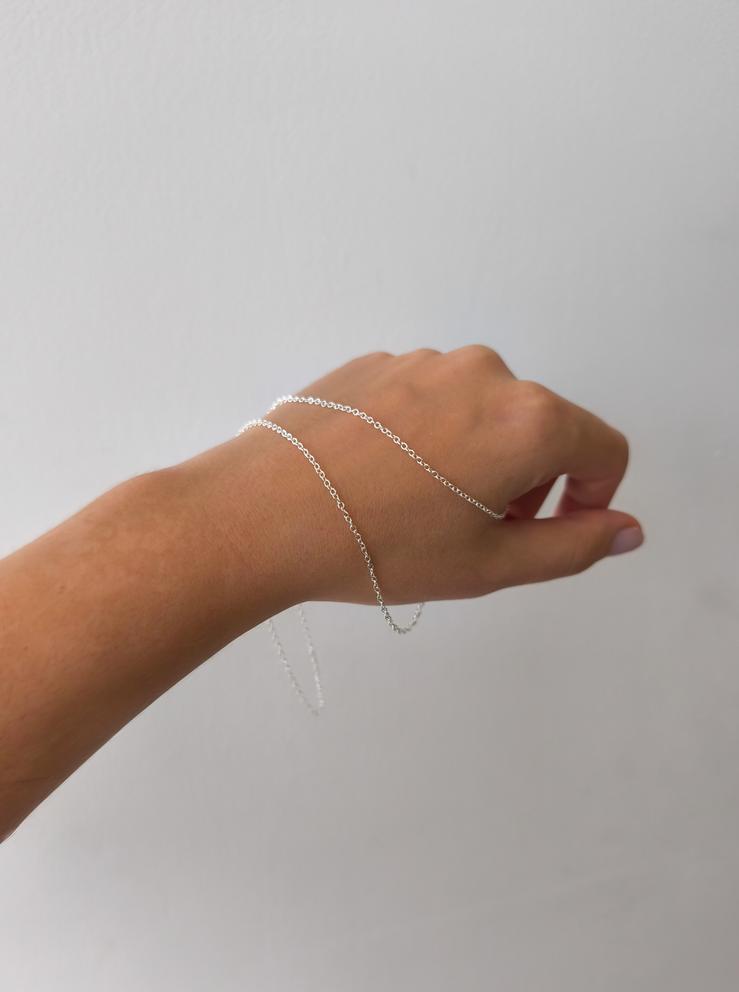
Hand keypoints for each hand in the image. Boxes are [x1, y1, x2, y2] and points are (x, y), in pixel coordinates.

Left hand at [236, 346, 641, 606]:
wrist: (263, 513)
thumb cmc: (382, 547)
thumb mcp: (490, 565)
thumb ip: (574, 545)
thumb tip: (627, 530)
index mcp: (527, 418)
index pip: (604, 448)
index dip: (592, 497)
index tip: (547, 529)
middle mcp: (484, 372)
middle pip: (542, 426)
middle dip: (528, 480)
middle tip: (476, 530)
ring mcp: (426, 360)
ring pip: (483, 409)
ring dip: (478, 454)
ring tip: (422, 505)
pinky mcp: (377, 362)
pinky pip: (430, 397)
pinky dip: (430, 433)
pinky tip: (384, 476)